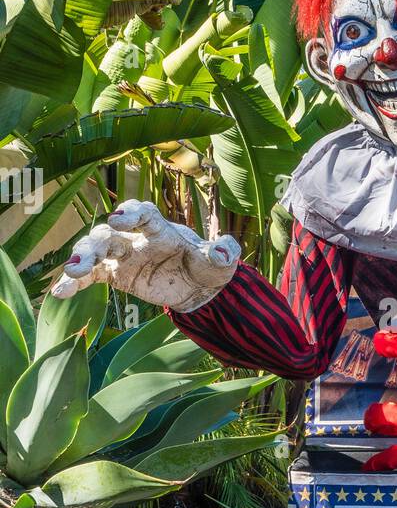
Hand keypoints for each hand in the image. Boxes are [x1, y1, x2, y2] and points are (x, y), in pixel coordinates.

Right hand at [51, 200, 240, 313]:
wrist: (197, 288)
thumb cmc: (208, 267)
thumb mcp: (221, 263)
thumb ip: (223, 253)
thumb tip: (225, 252)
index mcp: (162, 230)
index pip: (145, 215)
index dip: (132, 214)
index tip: (119, 220)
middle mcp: (137, 238)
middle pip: (111, 234)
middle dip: (95, 243)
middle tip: (81, 258)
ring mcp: (123, 255)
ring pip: (96, 251)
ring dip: (81, 258)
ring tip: (70, 272)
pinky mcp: (115, 273)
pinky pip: (91, 276)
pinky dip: (76, 282)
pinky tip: (60, 293)